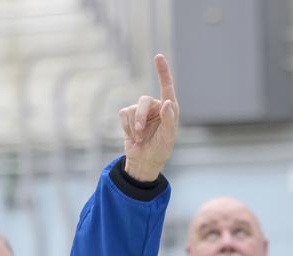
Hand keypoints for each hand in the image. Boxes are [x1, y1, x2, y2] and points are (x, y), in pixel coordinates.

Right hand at [119, 54, 178, 181]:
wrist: (144, 161)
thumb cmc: (160, 150)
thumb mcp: (168, 137)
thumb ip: (169, 119)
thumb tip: (168, 102)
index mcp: (169, 109)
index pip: (167, 87)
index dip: (163, 72)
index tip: (158, 56)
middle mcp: (156, 107)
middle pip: (144, 100)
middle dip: (140, 117)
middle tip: (140, 133)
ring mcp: (141, 110)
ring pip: (132, 108)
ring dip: (134, 126)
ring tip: (139, 138)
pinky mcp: (129, 116)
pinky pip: (124, 114)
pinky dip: (127, 127)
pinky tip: (133, 137)